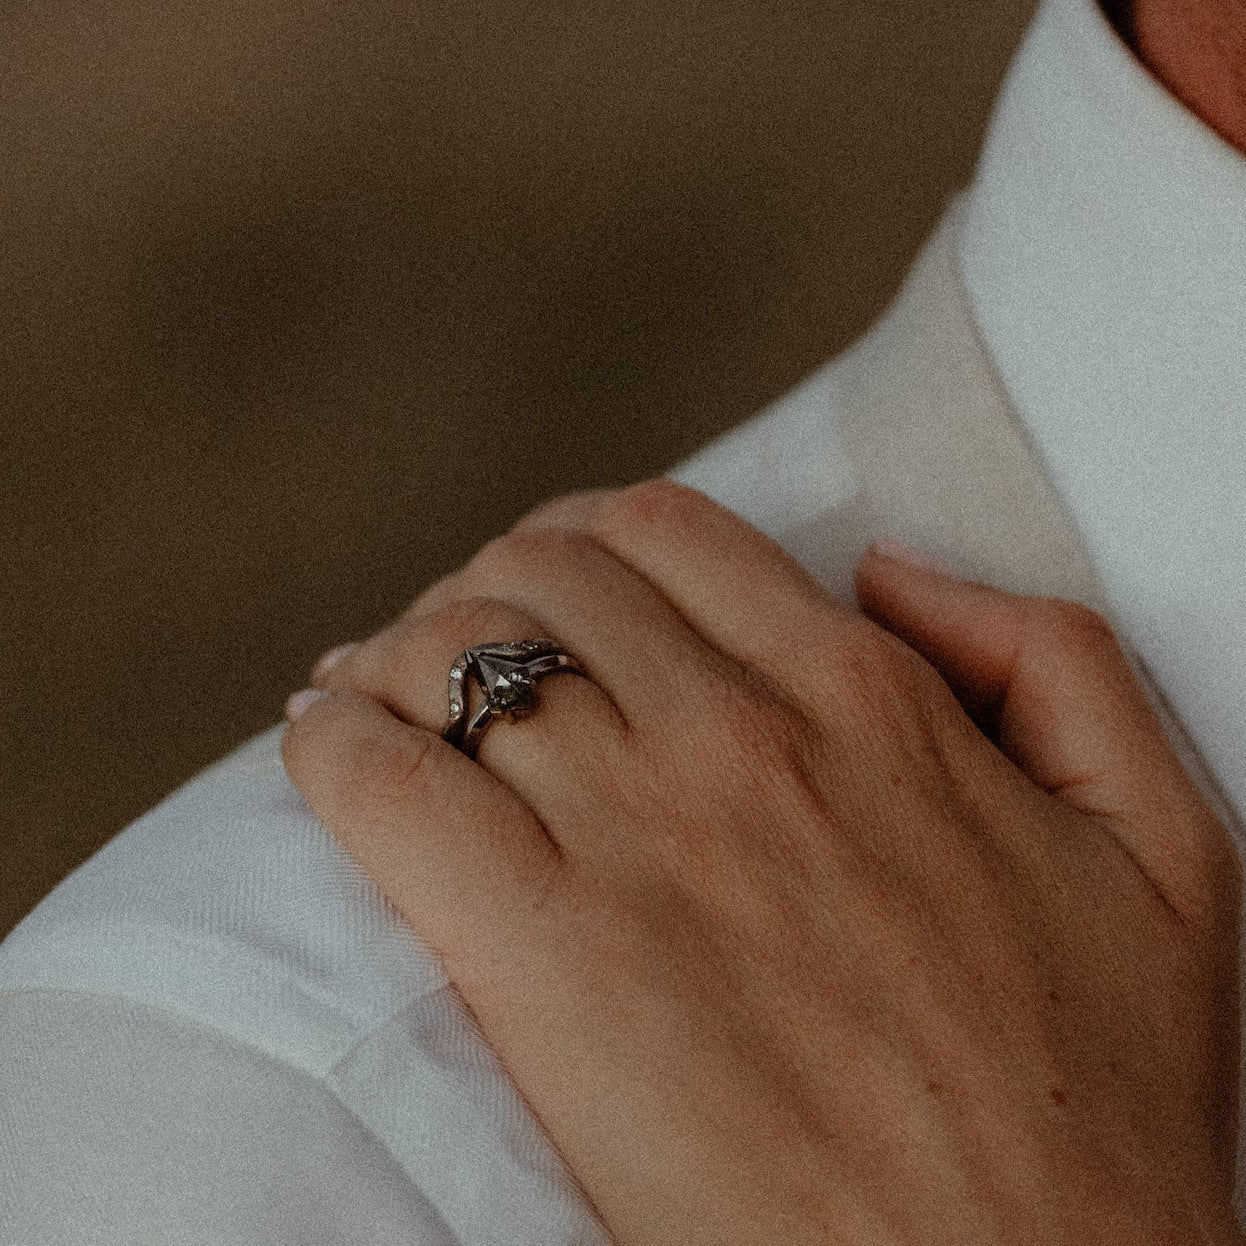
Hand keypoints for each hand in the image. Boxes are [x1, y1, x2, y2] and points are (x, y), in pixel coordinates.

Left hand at [282, 480, 1242, 1244]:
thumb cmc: (1097, 1105)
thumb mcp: (1159, 846)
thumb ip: (1050, 663)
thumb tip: (894, 569)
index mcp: (869, 703)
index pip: (668, 535)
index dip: (589, 539)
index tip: (556, 584)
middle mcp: (743, 742)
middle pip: (543, 577)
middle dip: (489, 585)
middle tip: (459, 641)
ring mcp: (641, 841)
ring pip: (455, 657)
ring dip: (396, 652)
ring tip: (371, 687)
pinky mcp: (549, 963)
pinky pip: (388, 789)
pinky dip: (332, 743)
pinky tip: (321, 745)